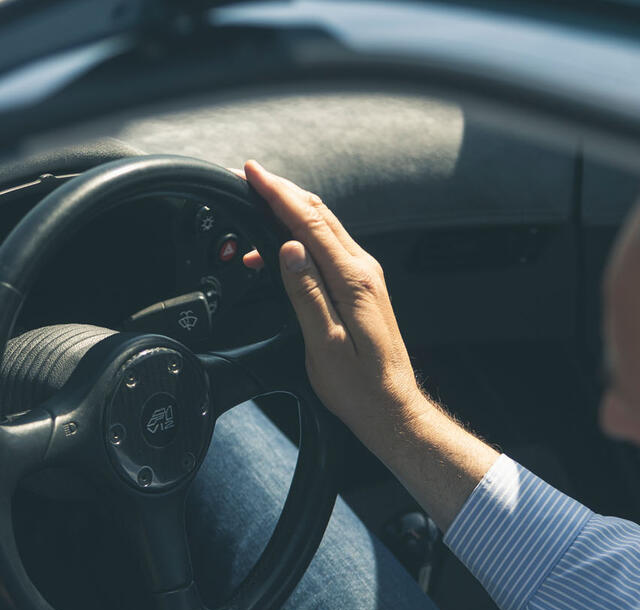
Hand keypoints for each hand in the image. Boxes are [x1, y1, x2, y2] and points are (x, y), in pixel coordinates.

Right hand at [240, 161, 432, 450]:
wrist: (392, 408)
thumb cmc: (359, 386)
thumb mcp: (325, 344)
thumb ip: (306, 293)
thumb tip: (288, 249)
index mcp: (352, 279)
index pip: (308, 221)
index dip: (277, 193)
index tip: (251, 172)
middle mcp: (362, 269)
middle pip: (318, 214)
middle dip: (281, 191)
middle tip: (248, 177)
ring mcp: (365, 276)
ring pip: (324, 227)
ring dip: (290, 210)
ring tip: (255, 205)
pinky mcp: (362, 287)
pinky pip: (328, 247)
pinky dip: (301, 234)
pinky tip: (281, 245)